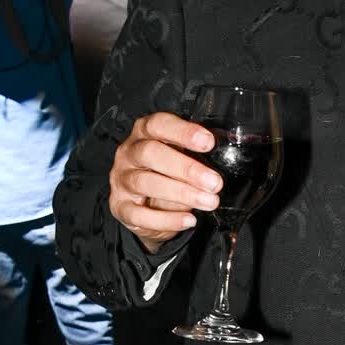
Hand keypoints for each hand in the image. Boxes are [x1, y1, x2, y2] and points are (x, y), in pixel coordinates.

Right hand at [108, 112, 222, 250]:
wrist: (143, 206)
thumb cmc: (166, 173)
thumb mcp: (179, 157)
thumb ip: (195, 155)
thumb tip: (224, 164)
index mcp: (144, 133)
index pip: (158, 124)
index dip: (183, 132)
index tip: (209, 142)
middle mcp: (128, 153)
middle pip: (151, 153)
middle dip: (186, 168)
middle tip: (214, 183)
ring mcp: (121, 180)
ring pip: (145, 182)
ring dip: (181, 194)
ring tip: (209, 202)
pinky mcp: (120, 207)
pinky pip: (139, 214)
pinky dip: (166, 220)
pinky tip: (188, 220)